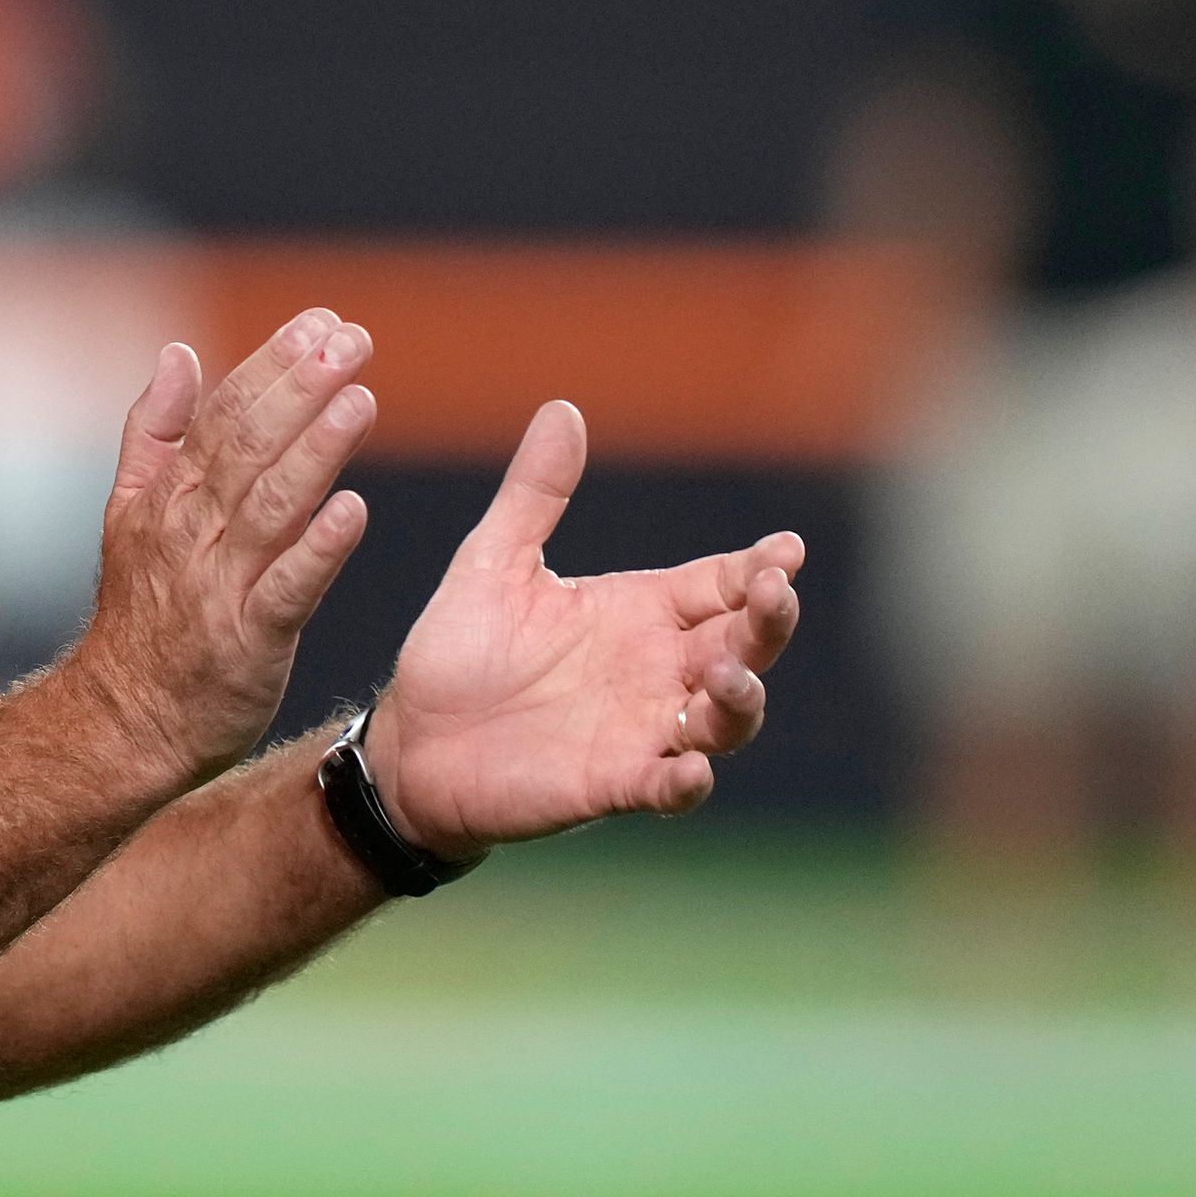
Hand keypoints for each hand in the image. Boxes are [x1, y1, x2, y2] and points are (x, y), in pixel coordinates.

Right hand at [58, 309, 375, 787]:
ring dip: (315, 451)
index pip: (226, 414)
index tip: (323, 323)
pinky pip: (286, 590)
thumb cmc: (142, 616)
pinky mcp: (247, 642)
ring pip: (270, 507)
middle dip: (301, 389)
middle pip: (249, 446)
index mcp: (171, 496)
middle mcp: (192, 531)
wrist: (124, 722)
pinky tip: (353, 511)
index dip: (273, 364)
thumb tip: (180, 352)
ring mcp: (218, 586)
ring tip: (361, 401)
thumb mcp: (130, 512)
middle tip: (353, 341)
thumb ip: (155, 430)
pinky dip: (317, 550)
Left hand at [362, 399, 802, 851]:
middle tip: (774, 591)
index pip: (720, 584)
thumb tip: (562, 408)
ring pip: (727, 719)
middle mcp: (655, 669)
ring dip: (741, 698)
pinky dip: (686, 782)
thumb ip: (534, 495)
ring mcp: (642, 730)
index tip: (785, 549)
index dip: (760, 569)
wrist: (410, 741)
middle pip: (744, 644)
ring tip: (730, 673)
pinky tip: (692, 771)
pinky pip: (666, 787)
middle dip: (769, 620)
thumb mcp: (493, 563)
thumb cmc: (459, 655)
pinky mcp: (612, 784)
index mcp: (638, 611)